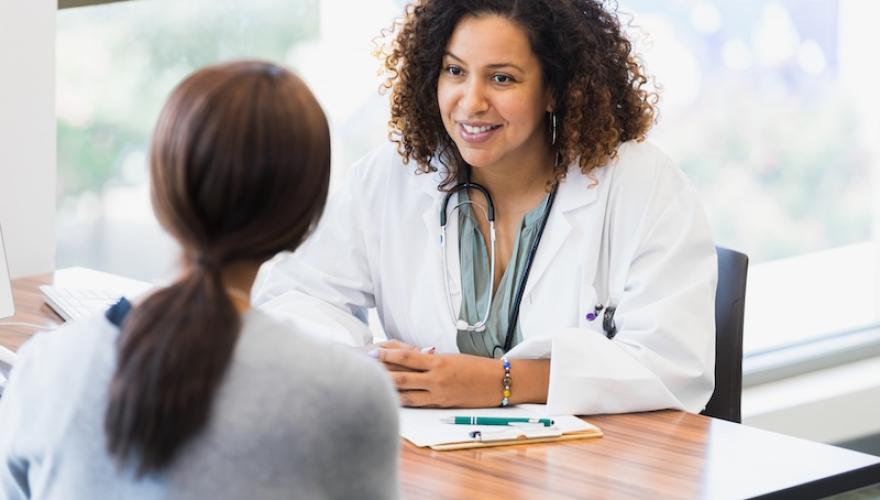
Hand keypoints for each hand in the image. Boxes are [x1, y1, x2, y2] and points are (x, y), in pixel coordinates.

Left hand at [375, 349, 501, 407]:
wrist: (498, 382)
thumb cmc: (475, 367)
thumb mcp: (451, 358)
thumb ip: (429, 360)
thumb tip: (409, 357)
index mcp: (437, 361)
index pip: (406, 357)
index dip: (387, 355)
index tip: (372, 351)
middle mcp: (435, 378)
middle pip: (401, 376)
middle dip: (381, 373)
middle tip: (363, 368)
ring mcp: (438, 394)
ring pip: (406, 394)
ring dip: (388, 391)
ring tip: (371, 387)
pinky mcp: (442, 406)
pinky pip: (418, 404)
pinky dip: (404, 402)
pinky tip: (391, 401)